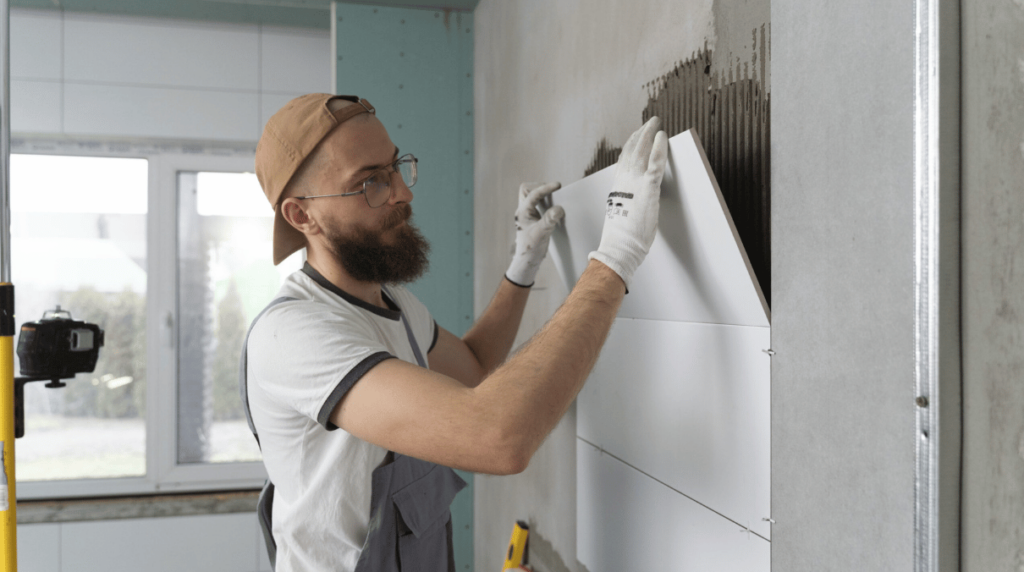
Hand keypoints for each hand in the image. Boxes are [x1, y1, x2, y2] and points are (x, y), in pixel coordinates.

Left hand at [506, 182, 563, 286]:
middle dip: (540, 187)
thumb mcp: (541, 234)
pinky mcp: (533, 218)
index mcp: (522, 213)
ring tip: (554, 197)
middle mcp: (523, 211)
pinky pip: (537, 203)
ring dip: (542, 194)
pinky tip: (553, 207)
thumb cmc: (531, 249)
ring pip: (531, 196)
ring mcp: (527, 214)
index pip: (533, 195)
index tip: (558, 185)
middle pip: (526, 190)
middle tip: (553, 190)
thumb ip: (549, 220)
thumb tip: (559, 208)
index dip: (545, 188)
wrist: (527, 260)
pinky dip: (545, 201)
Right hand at [588, 116, 667, 290]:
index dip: (630, 146)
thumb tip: (631, 207)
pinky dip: (659, 148)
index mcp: (617, 188)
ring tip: (655, 123)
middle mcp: (624, 181)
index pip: (623, 161)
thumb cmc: (621, 238)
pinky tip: (662, 137)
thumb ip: (626, 205)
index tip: (635, 136)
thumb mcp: (621, 216)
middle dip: (640, 135)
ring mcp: (635, 183)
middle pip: (631, 151)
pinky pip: (655, 162)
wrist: (620, 246)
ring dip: (648, 134)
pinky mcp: (648, 187)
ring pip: (642, 151)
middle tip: (648, 123)